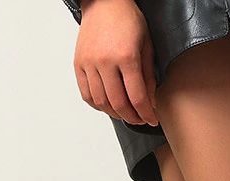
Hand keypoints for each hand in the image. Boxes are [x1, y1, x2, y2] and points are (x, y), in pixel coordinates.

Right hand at [74, 0, 158, 125]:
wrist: (104, 2)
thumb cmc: (127, 19)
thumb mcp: (146, 45)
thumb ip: (148, 76)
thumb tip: (150, 102)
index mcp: (126, 56)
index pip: (137, 97)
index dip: (146, 113)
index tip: (151, 120)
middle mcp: (105, 61)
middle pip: (118, 104)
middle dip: (131, 117)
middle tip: (139, 119)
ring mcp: (89, 63)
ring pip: (101, 102)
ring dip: (115, 113)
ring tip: (124, 113)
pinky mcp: (78, 64)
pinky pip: (87, 95)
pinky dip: (98, 105)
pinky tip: (107, 105)